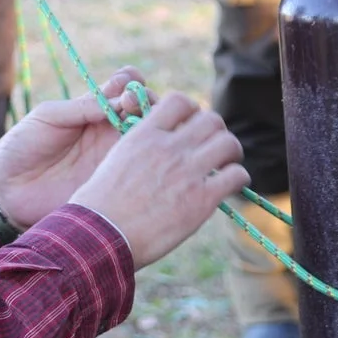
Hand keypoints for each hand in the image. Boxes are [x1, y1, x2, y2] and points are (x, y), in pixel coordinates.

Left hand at [0, 68, 149, 229]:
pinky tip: (140, 149)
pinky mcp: (112, 181)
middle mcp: (107, 130)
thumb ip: (81, 106)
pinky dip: (146, 155)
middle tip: (131, 103)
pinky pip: (137, 167)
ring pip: (146, 136)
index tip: (126, 82)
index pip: (124, 88)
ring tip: (136, 122)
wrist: (7, 189)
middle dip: (145, 99)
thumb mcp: (48, 116)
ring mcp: (112, 156)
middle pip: (143, 109)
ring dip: (150, 124)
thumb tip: (116, 98)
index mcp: (92, 110)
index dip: (131, 81)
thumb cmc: (21, 147)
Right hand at [69, 91, 248, 270]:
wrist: (100, 237)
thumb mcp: (114, 161)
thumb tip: (155, 149)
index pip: (179, 101)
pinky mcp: (202, 199)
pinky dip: (239, 178)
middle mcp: (168, 147)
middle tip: (213, 147)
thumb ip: (139, 148)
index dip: (192, 110)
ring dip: (231, 152)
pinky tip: (231, 185)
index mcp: (144, 135)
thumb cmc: (98, 206)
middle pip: (211, 119)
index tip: (192, 125)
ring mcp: (187, 171)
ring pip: (228, 143)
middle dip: (216, 131)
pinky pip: (236, 175)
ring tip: (227, 164)